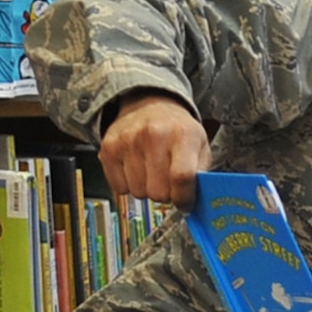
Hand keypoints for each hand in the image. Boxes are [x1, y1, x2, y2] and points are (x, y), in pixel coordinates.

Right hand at [98, 91, 211, 207]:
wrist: (150, 106)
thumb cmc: (179, 132)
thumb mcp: (201, 148)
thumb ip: (202, 177)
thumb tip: (197, 206)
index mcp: (183, 135)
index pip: (181, 177)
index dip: (184, 199)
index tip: (185, 204)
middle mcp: (153, 135)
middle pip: (158, 191)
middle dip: (166, 195)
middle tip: (168, 183)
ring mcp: (128, 140)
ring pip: (138, 192)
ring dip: (147, 190)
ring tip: (152, 173)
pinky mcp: (108, 148)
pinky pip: (119, 188)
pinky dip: (129, 186)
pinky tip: (137, 171)